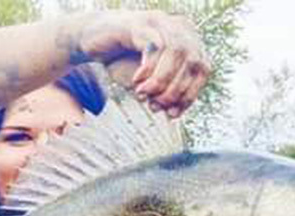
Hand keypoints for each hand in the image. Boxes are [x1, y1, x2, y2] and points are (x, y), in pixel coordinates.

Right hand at [76, 10, 210, 118]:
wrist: (92, 41)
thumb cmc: (121, 60)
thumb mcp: (145, 82)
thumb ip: (160, 93)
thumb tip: (172, 112)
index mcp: (187, 39)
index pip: (202, 69)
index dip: (190, 94)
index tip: (172, 114)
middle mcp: (178, 27)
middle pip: (194, 60)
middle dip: (176, 89)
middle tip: (157, 106)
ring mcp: (160, 22)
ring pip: (177, 51)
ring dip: (163, 80)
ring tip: (143, 94)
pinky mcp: (141, 23)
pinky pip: (154, 45)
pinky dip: (149, 68)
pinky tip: (136, 81)